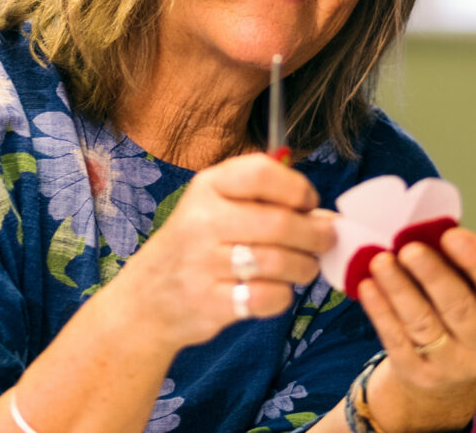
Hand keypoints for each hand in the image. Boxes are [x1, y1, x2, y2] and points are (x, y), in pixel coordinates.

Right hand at [104, 153, 333, 349]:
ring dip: (305, 267)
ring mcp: (202, 263)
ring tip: (303, 267)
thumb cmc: (198, 248)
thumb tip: (329, 219)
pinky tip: (275, 291)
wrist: (145, 301)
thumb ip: (271, 206)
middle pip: (281, 223)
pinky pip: (269, 297)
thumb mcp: (220, 209)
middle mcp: (202, 221)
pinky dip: (282, 296)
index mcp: (208, 188)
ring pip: (280, 262)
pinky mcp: (209, 302)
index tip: (308, 203)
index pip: (262, 172)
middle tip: (324, 242)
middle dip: (316, 235)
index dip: (297, 188)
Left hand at [357, 228, 475, 397]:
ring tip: (381, 261)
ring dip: (399, 290)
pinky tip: (368, 286)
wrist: (456, 364)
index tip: (451, 235)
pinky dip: (380, 312)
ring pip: (424, 325)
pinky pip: (397, 341)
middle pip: (460, 308)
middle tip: (409, 248)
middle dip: (433, 275)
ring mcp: (454, 365)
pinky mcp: (420, 374)